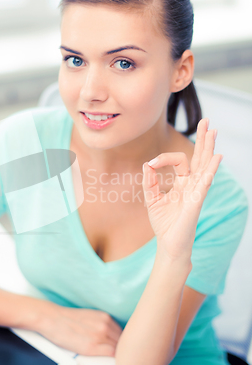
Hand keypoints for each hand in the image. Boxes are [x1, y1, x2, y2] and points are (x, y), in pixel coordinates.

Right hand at [36, 302, 122, 356]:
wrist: (52, 319)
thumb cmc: (67, 319)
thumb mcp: (89, 316)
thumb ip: (102, 323)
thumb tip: (112, 334)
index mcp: (104, 317)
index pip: (123, 331)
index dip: (125, 341)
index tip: (125, 347)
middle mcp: (104, 325)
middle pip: (124, 340)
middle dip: (125, 348)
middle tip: (126, 356)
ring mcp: (99, 336)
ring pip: (119, 348)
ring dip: (121, 354)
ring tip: (123, 362)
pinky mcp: (91, 347)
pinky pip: (111, 354)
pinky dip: (115, 359)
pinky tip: (115, 362)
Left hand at [142, 118, 222, 260]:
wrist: (168, 244)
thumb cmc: (163, 224)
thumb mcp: (151, 199)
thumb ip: (149, 182)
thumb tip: (147, 164)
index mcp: (183, 183)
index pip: (179, 161)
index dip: (163, 158)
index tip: (151, 164)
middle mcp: (192, 185)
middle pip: (200, 157)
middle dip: (203, 139)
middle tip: (207, 120)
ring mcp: (196, 192)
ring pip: (205, 165)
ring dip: (209, 147)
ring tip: (213, 131)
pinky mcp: (196, 201)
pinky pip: (204, 182)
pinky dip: (210, 169)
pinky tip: (216, 157)